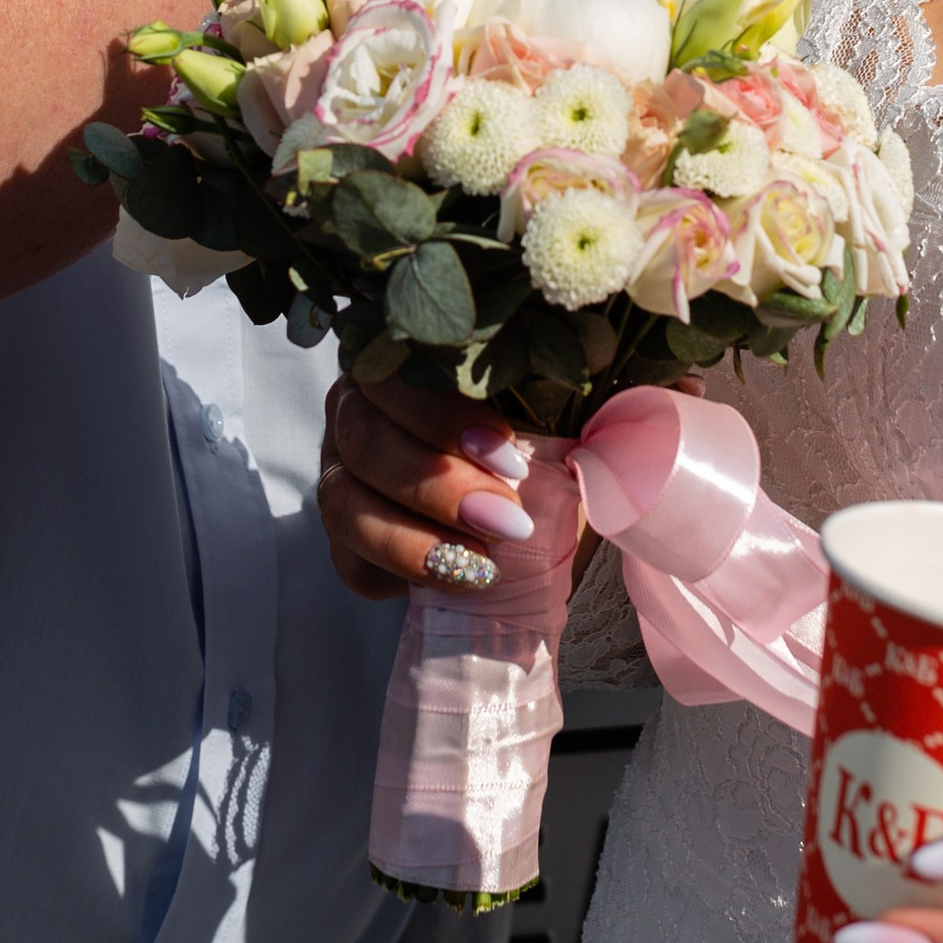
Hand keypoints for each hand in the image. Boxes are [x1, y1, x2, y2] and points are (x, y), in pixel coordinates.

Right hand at [318, 374, 560, 598]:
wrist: (530, 517)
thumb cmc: (537, 450)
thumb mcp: (552, 418)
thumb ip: (564, 406)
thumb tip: (603, 419)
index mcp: (401, 363)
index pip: (395, 374)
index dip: (441, 416)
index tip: (509, 457)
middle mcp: (355, 411)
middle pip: (364, 440)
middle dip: (437, 484)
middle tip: (507, 519)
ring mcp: (340, 474)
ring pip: (344, 503)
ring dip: (415, 538)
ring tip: (485, 563)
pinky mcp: (342, 539)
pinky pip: (349, 560)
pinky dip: (402, 573)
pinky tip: (461, 580)